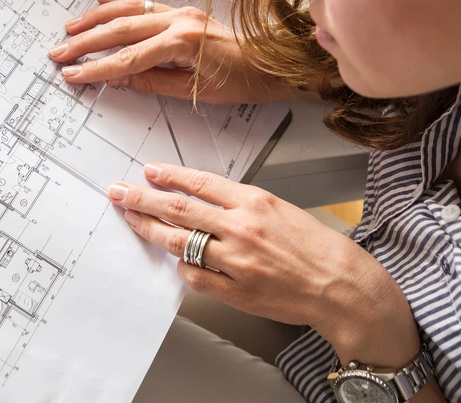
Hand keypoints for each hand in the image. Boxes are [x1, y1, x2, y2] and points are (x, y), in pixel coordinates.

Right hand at [48, 0, 288, 104]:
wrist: (273, 62)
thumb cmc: (243, 81)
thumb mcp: (196, 92)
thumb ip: (153, 83)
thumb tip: (118, 79)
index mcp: (182, 43)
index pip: (128, 58)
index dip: (97, 68)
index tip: (73, 74)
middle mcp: (178, 21)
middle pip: (121, 31)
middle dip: (86, 43)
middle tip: (59, 53)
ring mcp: (180, 12)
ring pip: (128, 12)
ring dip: (96, 19)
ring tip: (70, 29)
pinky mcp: (182, 11)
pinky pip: (144, 3)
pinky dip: (120, 2)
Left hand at [112, 163, 422, 369]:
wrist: (341, 285)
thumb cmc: (317, 247)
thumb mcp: (281, 208)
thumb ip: (241, 204)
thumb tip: (204, 200)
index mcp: (254, 202)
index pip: (200, 183)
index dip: (170, 176)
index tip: (150, 172)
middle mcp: (241, 228)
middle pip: (178, 209)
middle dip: (142, 199)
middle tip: (119, 193)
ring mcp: (235, 260)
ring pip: (179, 242)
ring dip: (150, 230)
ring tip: (133, 221)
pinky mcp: (235, 290)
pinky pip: (195, 276)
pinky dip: (184, 266)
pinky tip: (178, 260)